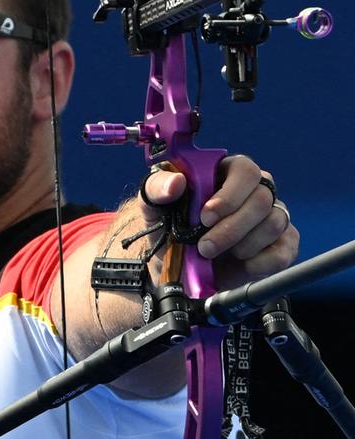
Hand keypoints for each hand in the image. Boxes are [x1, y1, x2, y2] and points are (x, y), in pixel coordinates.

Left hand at [141, 155, 296, 284]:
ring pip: (274, 224)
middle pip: (262, 200)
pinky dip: (259, 263)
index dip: (229, 195)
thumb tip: (175, 182)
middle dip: (231, 229)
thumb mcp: (154, 207)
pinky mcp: (281, 244)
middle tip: (205, 247)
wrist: (175, 267)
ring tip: (216, 254)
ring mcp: (272, 217)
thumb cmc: (169, 229)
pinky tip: (239, 264)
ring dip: (242, 246)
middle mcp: (256, 191)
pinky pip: (283, 252)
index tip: (205, 217)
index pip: (246, 171)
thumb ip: (157, 189)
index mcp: (228, 173)